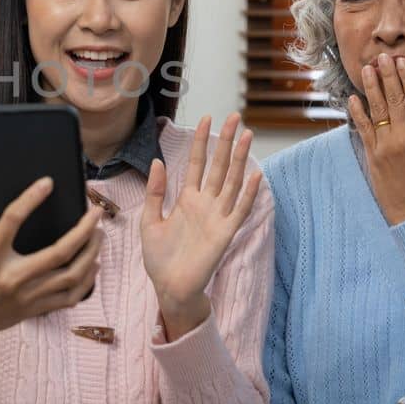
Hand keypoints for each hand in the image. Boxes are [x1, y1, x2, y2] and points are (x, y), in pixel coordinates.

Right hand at [0, 171, 102, 361]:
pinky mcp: (34, 310)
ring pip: (71, 276)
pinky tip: (93, 264)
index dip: (31, 198)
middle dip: (83, 230)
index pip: (12, 220)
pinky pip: (70, 297)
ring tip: (99, 234)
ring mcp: (26, 297)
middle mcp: (11, 278)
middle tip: (95, 211)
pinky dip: (87, 281)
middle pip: (58, 252)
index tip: (48, 182)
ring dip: (91, 253)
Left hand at [139, 113, 262, 339]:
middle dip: (226, 141)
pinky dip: (247, 194)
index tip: (206, 119)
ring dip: (240, 159)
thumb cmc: (159, 257)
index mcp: (186, 199)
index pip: (197, 163)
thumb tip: (157, 161)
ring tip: (247, 135)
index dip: (201, 141)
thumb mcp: (149, 220)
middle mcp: (205, 204)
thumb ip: (155, 192)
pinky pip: (238, 210)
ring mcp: (217, 217)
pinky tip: (255, 175)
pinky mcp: (224, 233)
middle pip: (218, 166)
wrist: (168, 286)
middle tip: (235, 116)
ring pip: (231, 181)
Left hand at [348, 53, 404, 225]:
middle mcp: (403, 137)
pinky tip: (353, 97)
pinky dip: (357, 112)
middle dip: (388, 76)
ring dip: (372, 88)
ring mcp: (385, 145)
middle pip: (395, 99)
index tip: (402, 62)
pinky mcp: (372, 154)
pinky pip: (363, 129)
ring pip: (377, 110)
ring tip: (367, 68)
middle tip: (382, 57)